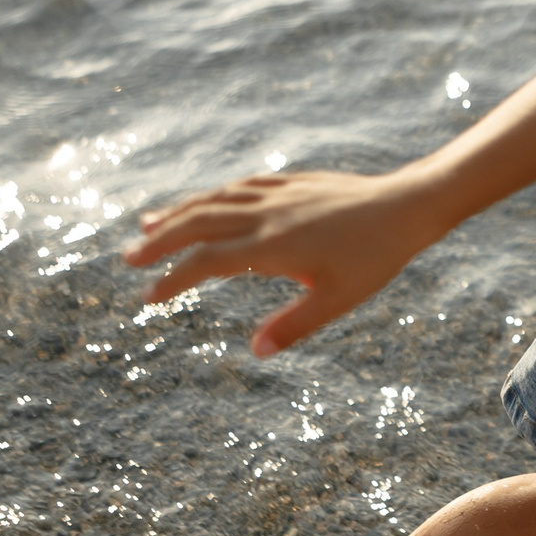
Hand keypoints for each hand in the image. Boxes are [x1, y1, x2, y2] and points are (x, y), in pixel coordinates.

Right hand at [120, 168, 445, 356]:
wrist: (407, 206)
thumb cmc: (376, 257)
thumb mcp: (337, 300)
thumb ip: (294, 325)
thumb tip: (256, 352)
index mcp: (272, 247)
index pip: (207, 262)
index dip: (174, 280)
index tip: (149, 297)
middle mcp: (267, 215)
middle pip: (199, 224)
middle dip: (160, 241)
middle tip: (128, 257)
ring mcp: (278, 195)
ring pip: (216, 200)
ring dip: (180, 212)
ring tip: (149, 224)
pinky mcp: (293, 183)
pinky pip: (242, 186)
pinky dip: (215, 194)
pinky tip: (207, 201)